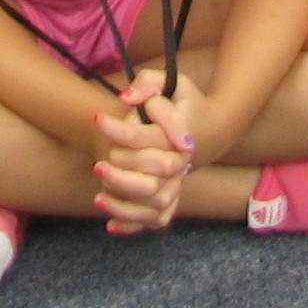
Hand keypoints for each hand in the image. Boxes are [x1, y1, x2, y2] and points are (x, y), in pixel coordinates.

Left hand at [89, 78, 192, 233]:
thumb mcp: (168, 81)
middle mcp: (182, 163)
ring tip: (98, 197)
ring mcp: (178, 184)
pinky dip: (133, 225)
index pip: (148, 136)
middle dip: (121, 170)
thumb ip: (148, 83)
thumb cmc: (181, 102)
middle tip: (98, 163)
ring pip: (154, 203)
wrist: (209, 128)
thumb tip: (126, 98)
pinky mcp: (171, 200)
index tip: (97, 119)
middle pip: (152, 176)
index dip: (120, 130)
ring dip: (124, 203)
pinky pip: (155, 220)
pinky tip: (110, 225)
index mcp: (180, 134)